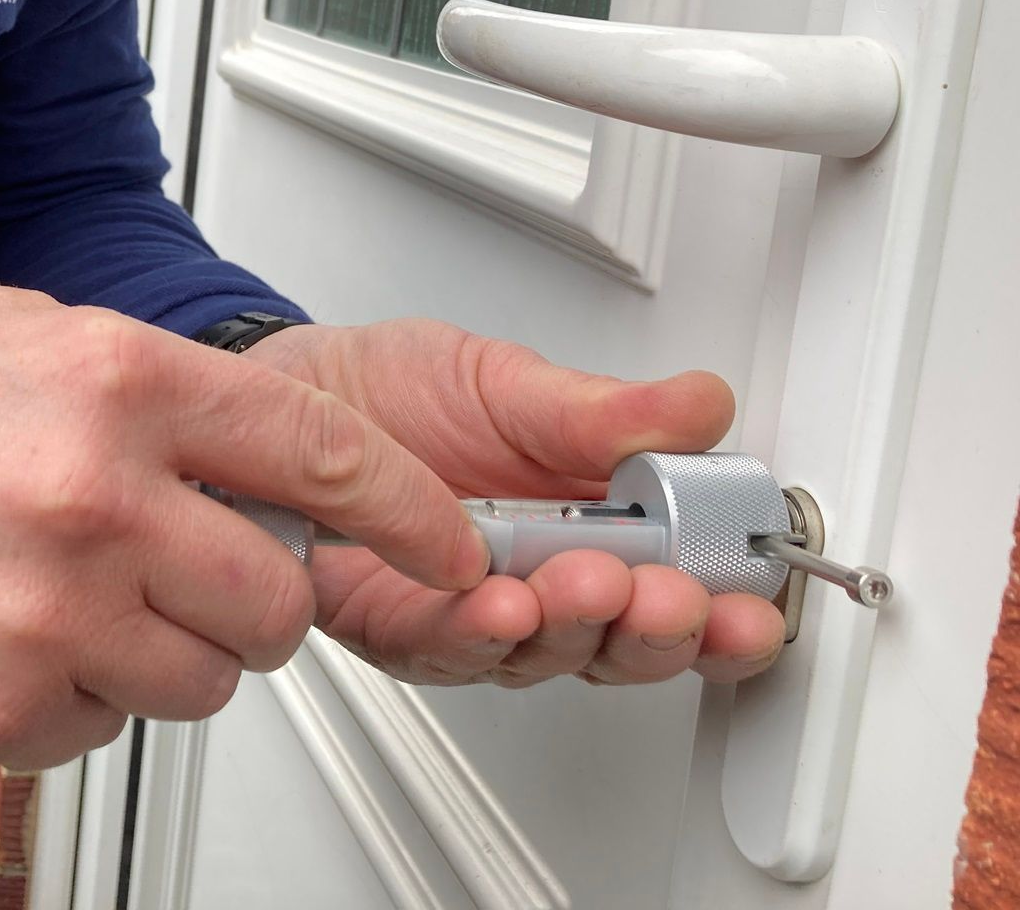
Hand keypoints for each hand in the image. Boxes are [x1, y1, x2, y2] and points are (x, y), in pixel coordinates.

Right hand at [0, 288, 492, 768]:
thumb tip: (268, 462)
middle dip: (257, 600)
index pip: (328, 456)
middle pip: (280, 604)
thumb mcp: (25, 332)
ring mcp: (48, 615)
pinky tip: (4, 629)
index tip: (443, 543)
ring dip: (163, 649)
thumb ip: (159, 394)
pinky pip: (104, 728)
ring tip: (67, 589)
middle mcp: (95, 497)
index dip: (409, 512)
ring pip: (203, 682)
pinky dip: (76, 694)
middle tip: (188, 569)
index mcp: (114, 381)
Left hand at [240, 319, 785, 686]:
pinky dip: (475, 632)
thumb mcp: (508, 382)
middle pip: (622, 643)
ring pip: (540, 655)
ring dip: (572, 629)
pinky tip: (499, 606)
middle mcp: (537, 584)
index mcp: (590, 528)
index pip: (680, 590)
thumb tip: (699, 408)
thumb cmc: (394, 389)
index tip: (750, 600)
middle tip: (667, 596)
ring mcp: (468, 611)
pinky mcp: (395, 626)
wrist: (286, 389)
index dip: (725, 610)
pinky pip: (443, 646)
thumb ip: (602, 412)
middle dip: (656, 630)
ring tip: (585, 588)